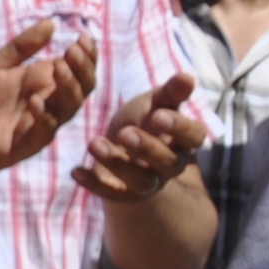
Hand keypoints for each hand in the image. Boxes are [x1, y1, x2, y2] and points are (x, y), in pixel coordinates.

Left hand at [0, 20, 97, 174]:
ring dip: (69, 88)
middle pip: (82, 87)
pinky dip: (44, 116)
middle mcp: (50, 102)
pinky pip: (45, 131)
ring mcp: (42, 123)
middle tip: (73, 51)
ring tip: (60, 68)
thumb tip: (51, 23)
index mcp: (44, 82)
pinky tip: (36, 101)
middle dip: (82, 68)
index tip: (83, 37)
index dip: (86, 55)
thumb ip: (21, 47)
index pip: (77, 68)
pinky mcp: (28, 143)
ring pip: (69, 108)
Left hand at [73, 72, 207, 203]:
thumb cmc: (145, 118)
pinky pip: (112, 193)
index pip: (192, 136)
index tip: (157, 115)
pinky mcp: (125, 193)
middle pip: (167, 161)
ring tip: (94, 143)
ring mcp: (149, 182)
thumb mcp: (156, 102)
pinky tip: (76, 171)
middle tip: (124, 133)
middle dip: (146, 147)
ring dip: (117, 164)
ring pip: (141, 180)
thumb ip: (171, 93)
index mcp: (185, 140)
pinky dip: (94, 184)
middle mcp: (172, 164)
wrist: (123, 143)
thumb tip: (187, 75)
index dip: (178, 127)